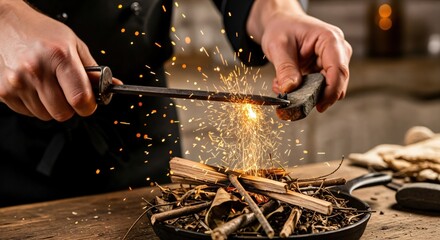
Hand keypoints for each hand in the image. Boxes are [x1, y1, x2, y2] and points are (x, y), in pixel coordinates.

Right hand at [0, 0, 97, 120]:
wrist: (6, 24)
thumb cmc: (41, 33)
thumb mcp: (74, 45)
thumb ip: (92, 70)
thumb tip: (112, 85)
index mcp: (60, 57)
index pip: (80, 99)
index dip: (89, 106)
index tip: (89, 104)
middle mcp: (37, 70)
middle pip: (63, 113)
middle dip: (70, 107)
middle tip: (67, 92)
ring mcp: (17, 82)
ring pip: (45, 115)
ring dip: (51, 106)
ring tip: (47, 84)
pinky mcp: (3, 91)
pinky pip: (27, 112)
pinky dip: (34, 104)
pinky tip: (33, 86)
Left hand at [247, 0, 351, 111]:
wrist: (280, 23)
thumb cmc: (281, 28)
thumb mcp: (278, 46)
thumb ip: (285, 68)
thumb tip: (290, 89)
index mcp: (330, 39)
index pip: (338, 70)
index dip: (331, 91)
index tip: (319, 106)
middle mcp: (337, 51)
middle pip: (337, 82)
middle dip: (315, 95)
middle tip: (293, 102)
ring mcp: (332, 61)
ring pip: (327, 88)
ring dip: (305, 93)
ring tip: (283, 86)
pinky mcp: (324, 70)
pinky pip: (318, 88)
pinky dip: (302, 91)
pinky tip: (287, 84)